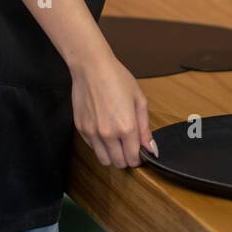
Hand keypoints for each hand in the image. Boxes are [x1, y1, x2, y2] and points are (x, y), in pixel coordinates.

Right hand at [70, 48, 156, 168]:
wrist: (91, 67)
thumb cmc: (116, 78)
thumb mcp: (138, 99)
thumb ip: (145, 128)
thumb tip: (150, 148)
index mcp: (126, 127)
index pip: (133, 158)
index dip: (138, 158)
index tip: (139, 152)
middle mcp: (108, 134)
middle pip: (119, 163)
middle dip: (126, 158)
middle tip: (128, 146)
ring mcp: (92, 133)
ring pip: (104, 160)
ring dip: (112, 155)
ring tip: (116, 141)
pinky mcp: (81, 129)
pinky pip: (92, 148)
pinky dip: (99, 145)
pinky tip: (103, 130)